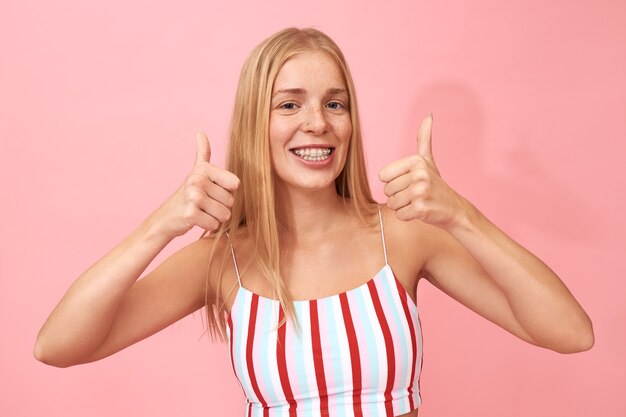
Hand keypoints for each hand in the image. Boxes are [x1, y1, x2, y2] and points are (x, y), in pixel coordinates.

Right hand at [149, 131, 239, 237]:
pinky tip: (197, 220)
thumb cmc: (188, 195)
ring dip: (215, 218)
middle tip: (205, 205)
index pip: (235, 184)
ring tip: (202, 212)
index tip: (212, 191)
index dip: (227, 192)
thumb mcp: (197, 172)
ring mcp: (192, 197)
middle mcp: (197, 180)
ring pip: (225, 215)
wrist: (167, 217)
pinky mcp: (190, 214)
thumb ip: (203, 152)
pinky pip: (214, 224)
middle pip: (231, 201)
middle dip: (221, 207)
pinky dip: (208, 226)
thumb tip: (199, 132)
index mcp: (203, 169)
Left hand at [378, 114, 468, 228]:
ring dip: (402, 206)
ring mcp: (420, 191)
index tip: (409, 182)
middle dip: (398, 196)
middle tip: (415, 194)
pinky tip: (420, 211)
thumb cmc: (436, 185)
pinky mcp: (421, 208)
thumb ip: (424, 139)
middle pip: (386, 190)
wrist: (454, 209)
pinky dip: (407, 216)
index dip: (393, 182)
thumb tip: (428, 115)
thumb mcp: (428, 161)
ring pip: (391, 203)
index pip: (383, 176)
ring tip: (417, 202)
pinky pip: (399, 214)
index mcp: (416, 160)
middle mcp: (419, 174)